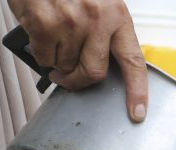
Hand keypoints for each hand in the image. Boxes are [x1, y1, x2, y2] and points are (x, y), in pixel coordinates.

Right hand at [8, 0, 147, 121]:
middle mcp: (98, 20)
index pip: (134, 61)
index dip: (137, 91)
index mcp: (117, 15)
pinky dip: (39, 52)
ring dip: (56, 62)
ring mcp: (71, 22)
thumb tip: (99, 67)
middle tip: (67, 78)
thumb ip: (105, 31)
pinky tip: (38, 33)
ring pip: (65, 66)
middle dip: (79, 81)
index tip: (137, 113)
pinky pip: (43, 56)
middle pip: (94, 73)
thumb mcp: (99, 2)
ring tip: (51, 41)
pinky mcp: (44, 23)